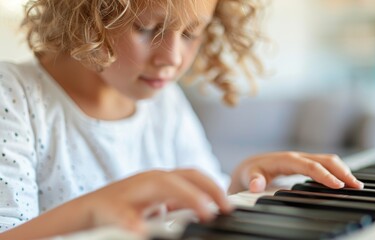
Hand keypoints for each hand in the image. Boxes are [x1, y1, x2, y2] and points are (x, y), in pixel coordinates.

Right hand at [1, 169, 231, 239]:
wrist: (84, 214)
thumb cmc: (124, 210)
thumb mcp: (156, 207)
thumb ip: (178, 206)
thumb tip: (207, 211)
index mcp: (160, 181)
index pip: (192, 175)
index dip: (212, 186)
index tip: (229, 204)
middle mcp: (148, 181)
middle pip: (181, 175)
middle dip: (206, 188)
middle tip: (222, 209)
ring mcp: (129, 191)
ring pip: (159, 185)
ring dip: (185, 196)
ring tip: (204, 213)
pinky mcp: (109, 207)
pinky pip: (122, 214)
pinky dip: (134, 221)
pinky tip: (142, 230)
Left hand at [228, 152, 363, 193]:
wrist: (252, 165)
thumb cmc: (252, 171)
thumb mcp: (250, 175)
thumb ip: (253, 180)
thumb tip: (256, 185)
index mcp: (287, 159)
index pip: (310, 166)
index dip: (325, 175)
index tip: (338, 185)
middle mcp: (298, 157)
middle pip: (325, 160)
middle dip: (342, 171)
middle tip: (356, 186)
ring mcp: (304, 159)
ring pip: (329, 161)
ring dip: (344, 170)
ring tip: (356, 185)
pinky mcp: (307, 163)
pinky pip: (326, 164)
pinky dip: (339, 171)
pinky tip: (347, 181)